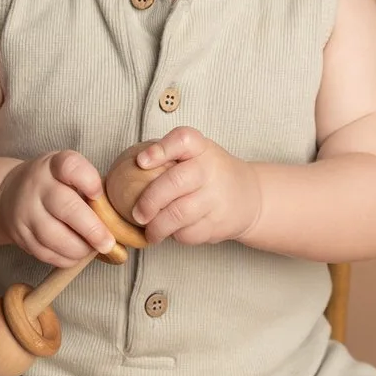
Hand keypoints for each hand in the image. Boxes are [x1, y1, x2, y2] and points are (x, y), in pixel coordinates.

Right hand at [0, 150, 115, 267]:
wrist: (10, 195)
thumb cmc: (53, 184)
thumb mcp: (68, 173)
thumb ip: (90, 187)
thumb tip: (119, 220)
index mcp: (53, 166)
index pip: (70, 166)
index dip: (87, 180)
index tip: (99, 194)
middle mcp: (37, 186)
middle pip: (65, 207)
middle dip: (91, 229)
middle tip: (108, 243)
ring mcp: (25, 211)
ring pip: (53, 236)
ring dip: (79, 248)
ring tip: (93, 249)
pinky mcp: (20, 235)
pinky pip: (45, 253)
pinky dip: (65, 258)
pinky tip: (76, 254)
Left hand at [125, 128, 262, 246]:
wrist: (251, 196)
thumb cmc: (210, 173)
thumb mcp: (196, 155)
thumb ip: (168, 158)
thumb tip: (125, 172)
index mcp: (201, 148)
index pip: (182, 140)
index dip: (160, 150)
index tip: (141, 162)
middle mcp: (210, 169)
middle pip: (174, 182)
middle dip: (149, 201)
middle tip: (138, 214)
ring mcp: (217, 197)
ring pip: (179, 214)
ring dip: (157, 227)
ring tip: (150, 231)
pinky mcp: (219, 222)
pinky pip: (189, 233)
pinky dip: (176, 236)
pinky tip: (174, 232)